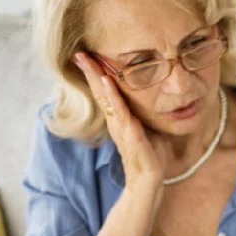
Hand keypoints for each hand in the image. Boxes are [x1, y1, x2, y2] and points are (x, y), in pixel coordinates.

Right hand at [72, 52, 170, 192]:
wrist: (149, 182)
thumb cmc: (151, 156)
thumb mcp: (150, 127)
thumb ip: (147, 112)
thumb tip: (157, 95)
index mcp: (120, 119)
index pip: (105, 92)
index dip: (96, 74)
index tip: (87, 55)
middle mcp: (116, 121)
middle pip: (99, 92)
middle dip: (90, 71)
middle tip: (78, 52)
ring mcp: (121, 128)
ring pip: (106, 98)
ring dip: (96, 78)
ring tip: (88, 61)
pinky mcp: (131, 135)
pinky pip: (120, 112)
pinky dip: (112, 95)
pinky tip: (106, 82)